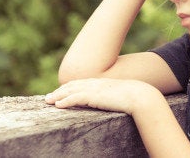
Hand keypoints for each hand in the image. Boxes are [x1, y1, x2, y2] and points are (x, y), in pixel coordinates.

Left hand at [45, 78, 160, 114]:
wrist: (140, 96)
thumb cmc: (134, 97)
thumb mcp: (120, 94)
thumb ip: (112, 95)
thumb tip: (110, 100)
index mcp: (101, 82)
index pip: (80, 83)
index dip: (68, 87)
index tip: (60, 92)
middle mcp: (95, 83)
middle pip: (72, 85)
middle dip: (59, 91)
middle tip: (48, 97)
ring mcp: (94, 89)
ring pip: (70, 91)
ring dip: (58, 96)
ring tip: (48, 101)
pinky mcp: (94, 96)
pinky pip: (75, 98)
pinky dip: (65, 101)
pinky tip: (58, 105)